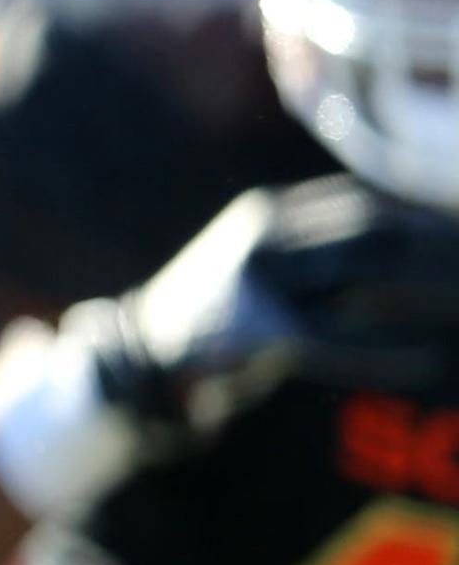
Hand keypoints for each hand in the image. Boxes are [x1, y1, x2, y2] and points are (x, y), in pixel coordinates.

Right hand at [80, 180, 458, 440]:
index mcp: (271, 216)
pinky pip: (336, 338)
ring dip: (431, 286)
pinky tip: (431, 362)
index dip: (431, 215)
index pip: (370, 201)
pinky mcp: (253, 335)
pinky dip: (389, 349)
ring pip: (363, 270)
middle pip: (374, 229)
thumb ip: (322, 251)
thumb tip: (417, 249)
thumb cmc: (219, 318)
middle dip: (443, 246)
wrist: (136, 360)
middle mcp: (263, 238)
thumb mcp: (262, 265)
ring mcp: (254, 283)